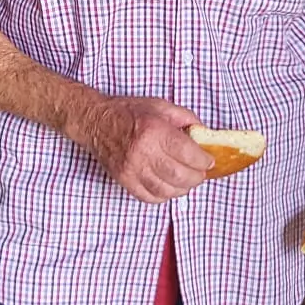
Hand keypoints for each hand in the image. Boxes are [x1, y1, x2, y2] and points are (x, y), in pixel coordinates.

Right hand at [68, 94, 212, 203]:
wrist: (96, 121)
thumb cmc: (128, 112)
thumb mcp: (161, 106)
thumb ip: (186, 118)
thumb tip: (205, 134)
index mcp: (154, 131)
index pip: (188, 154)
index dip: (204, 160)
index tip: (209, 161)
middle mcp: (143, 152)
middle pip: (180, 176)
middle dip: (197, 177)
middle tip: (200, 173)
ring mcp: (132, 169)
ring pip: (166, 191)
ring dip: (182, 188)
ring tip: (186, 180)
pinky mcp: (124, 180)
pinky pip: (149, 197)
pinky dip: (164, 196)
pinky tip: (168, 186)